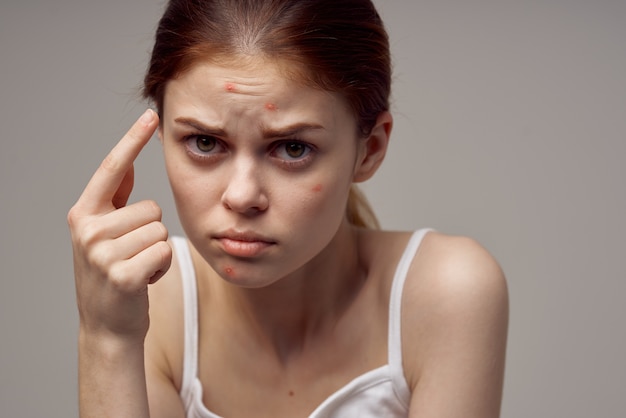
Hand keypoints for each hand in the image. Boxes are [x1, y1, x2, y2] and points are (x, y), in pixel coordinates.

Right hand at [68, 109, 171, 341]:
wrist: (107, 326)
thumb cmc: (112, 275)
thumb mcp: (104, 235)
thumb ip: (114, 200)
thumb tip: (129, 162)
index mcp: (83, 214)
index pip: (112, 169)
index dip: (133, 140)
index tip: (152, 116)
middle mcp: (88, 229)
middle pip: (152, 208)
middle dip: (151, 233)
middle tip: (132, 256)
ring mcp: (102, 252)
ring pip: (161, 229)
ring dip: (158, 251)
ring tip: (137, 268)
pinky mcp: (122, 273)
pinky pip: (165, 251)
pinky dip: (162, 266)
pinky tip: (144, 281)